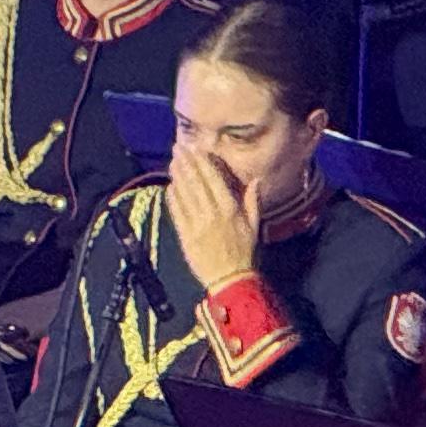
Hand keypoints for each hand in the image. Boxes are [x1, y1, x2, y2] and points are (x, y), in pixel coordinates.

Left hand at [164, 142, 257, 301]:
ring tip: (173, 161)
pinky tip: (170, 186)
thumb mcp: (255, 226)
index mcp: (230, 209)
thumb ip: (253, 201)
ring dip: (178, 176)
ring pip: (185, 195)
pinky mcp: (185, 236)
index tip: (196, 149)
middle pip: (197, 183)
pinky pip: (178, 213)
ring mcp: (197, 225)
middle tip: (178, 147)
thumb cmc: (244, 253)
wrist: (229, 279)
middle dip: (186, 163)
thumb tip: (256, 180)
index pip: (214, 179)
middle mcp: (212, 214)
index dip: (203, 162)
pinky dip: (173, 199)